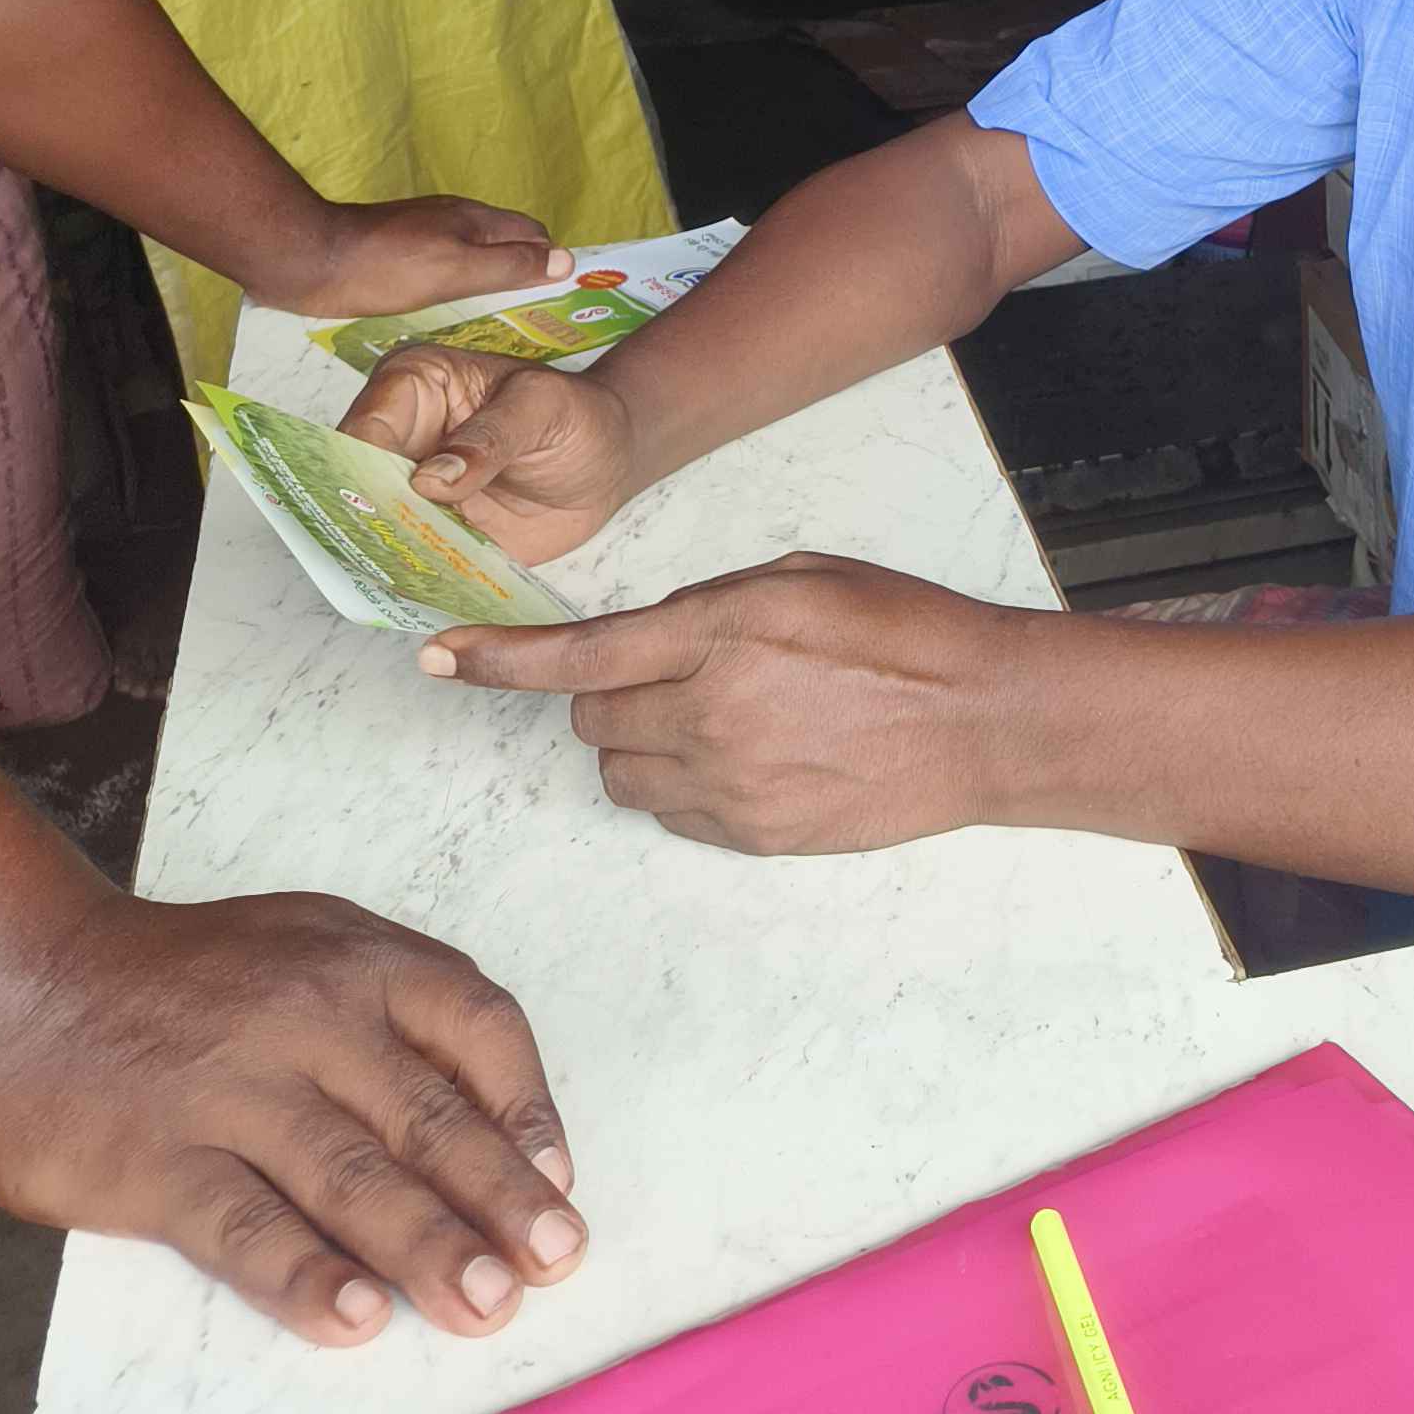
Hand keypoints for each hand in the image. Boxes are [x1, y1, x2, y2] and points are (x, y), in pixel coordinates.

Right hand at [0, 886, 584, 1344]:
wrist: (36, 984)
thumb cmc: (196, 977)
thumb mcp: (311, 946)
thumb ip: (399, 1011)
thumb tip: (495, 1112)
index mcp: (359, 959)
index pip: (476, 1023)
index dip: (529, 1104)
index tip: (559, 1178)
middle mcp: (309, 1016)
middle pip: (428, 1114)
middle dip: (501, 1195)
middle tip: (556, 1260)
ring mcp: (234, 1089)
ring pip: (353, 1174)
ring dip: (429, 1245)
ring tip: (486, 1302)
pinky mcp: (161, 1161)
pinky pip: (246, 1225)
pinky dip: (305, 1274)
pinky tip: (356, 1316)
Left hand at [271, 200, 572, 325]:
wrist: (307, 260)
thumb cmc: (383, 269)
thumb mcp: (455, 272)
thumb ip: (509, 265)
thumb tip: (566, 260)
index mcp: (475, 220)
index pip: (534, 235)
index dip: (549, 264)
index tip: (556, 305)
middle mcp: (454, 219)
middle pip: (505, 243)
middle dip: (523, 273)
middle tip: (528, 323)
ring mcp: (423, 232)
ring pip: (473, 255)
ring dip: (486, 282)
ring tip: (489, 327)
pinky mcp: (396, 250)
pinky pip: (442, 265)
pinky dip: (455, 287)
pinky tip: (443, 316)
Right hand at [338, 348, 641, 565]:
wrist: (606, 459)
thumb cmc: (575, 415)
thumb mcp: (542, 409)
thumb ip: (491, 437)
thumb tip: (430, 478)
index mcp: (414, 384)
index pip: (366, 425)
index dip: (359, 467)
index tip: (369, 505)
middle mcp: (399, 437)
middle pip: (354, 482)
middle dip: (360, 517)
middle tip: (374, 551)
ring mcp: (409, 490)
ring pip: (372, 525)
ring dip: (381, 554)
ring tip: (395, 577)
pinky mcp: (428, 533)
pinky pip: (407, 559)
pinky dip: (410, 577)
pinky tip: (419, 594)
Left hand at [424, 555, 1017, 853]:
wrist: (978, 719)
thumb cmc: (900, 630)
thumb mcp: (800, 578)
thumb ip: (708, 606)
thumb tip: (651, 637)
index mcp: (720, 633)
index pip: (577, 654)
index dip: (495, 660)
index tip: (436, 656)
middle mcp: (709, 714)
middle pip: (591, 717)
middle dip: (610, 691)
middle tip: (677, 673)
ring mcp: (727, 785)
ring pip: (621, 771)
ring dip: (643, 741)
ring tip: (719, 718)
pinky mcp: (749, 835)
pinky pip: (670, 812)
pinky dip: (685, 783)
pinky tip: (752, 756)